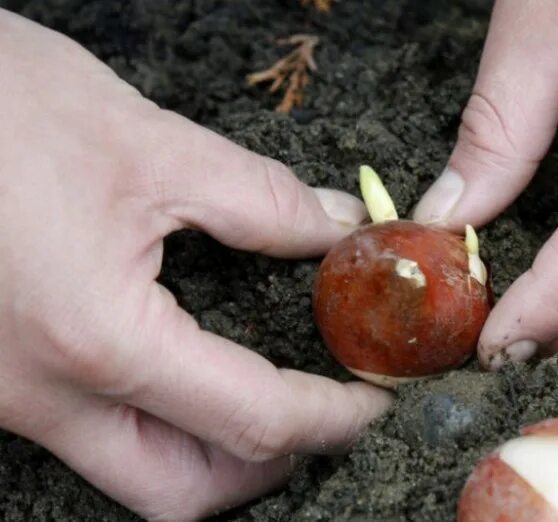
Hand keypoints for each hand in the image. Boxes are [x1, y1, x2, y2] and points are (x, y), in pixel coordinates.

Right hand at [0, 10, 390, 519]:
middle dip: (264, 463)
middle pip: (180, 489)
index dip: (329, 417)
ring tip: (258, 396)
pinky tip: (179, 370)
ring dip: (206, 451)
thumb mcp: (147, 145)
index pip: (250, 418)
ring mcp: (2, 394)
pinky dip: (151, 420)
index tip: (370, 399)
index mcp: (94, 338)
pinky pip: (85, 432)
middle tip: (317, 413)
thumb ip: (260, 199)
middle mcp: (37, 393)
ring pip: (126, 473)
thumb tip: (332, 229)